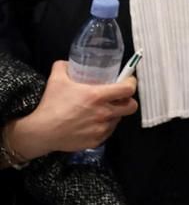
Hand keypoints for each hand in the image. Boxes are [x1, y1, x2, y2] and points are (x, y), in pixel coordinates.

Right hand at [5, 61, 137, 159]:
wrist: (41, 132)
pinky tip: (93, 123)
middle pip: (131, 106)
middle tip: (118, 98)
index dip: (131, 83)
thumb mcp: (56, 80)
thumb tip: (68, 63)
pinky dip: (104, 126)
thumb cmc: (50, 105)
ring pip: (119, 119)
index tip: (128, 81)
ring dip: (114, 114)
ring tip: (101, 110)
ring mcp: (101, 128)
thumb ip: (63, 67)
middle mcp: (104, 113)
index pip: (128, 89)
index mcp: (98, 96)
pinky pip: (108, 131)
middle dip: (128, 101)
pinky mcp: (97, 141)